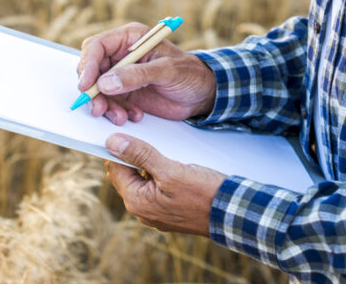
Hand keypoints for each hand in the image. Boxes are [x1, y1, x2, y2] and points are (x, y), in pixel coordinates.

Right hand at [77, 22, 216, 124]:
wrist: (203, 94)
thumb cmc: (190, 74)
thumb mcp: (167, 71)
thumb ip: (137, 75)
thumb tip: (106, 82)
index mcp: (130, 39)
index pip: (97, 47)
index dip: (87, 65)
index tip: (86, 86)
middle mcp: (121, 55)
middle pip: (91, 69)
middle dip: (92, 91)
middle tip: (99, 108)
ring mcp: (121, 75)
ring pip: (97, 89)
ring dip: (104, 105)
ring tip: (120, 117)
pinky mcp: (124, 93)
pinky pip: (109, 103)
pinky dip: (116, 112)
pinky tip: (134, 116)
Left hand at [104, 134, 225, 235]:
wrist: (232, 214)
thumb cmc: (204, 193)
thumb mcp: (171, 170)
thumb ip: (140, 155)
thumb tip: (112, 142)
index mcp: (136, 201)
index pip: (115, 168)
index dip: (116, 148)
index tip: (122, 130)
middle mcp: (142, 211)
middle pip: (126, 175)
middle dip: (131, 155)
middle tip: (143, 135)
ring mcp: (155, 213)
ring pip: (141, 180)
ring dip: (146, 163)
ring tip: (159, 147)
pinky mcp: (168, 211)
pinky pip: (154, 188)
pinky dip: (157, 174)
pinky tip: (169, 162)